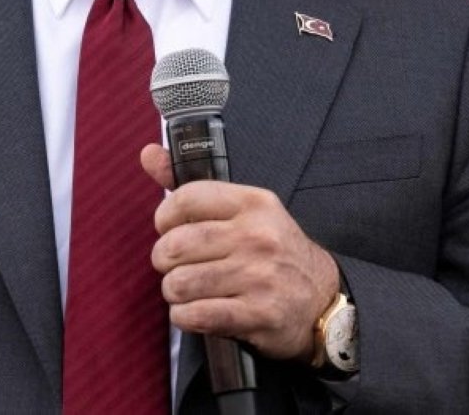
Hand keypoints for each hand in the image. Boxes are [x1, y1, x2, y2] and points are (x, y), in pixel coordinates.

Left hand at [140, 143, 338, 361]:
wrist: (321, 298)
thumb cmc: (274, 251)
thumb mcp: (246, 210)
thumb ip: (193, 187)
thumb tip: (147, 153)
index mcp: (254, 203)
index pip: (187, 198)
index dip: (164, 216)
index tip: (167, 229)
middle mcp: (257, 236)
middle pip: (176, 245)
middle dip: (164, 260)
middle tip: (175, 265)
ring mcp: (259, 276)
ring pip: (180, 283)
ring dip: (174, 291)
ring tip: (187, 290)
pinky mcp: (258, 314)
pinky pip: (196, 315)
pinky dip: (185, 316)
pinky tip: (194, 310)